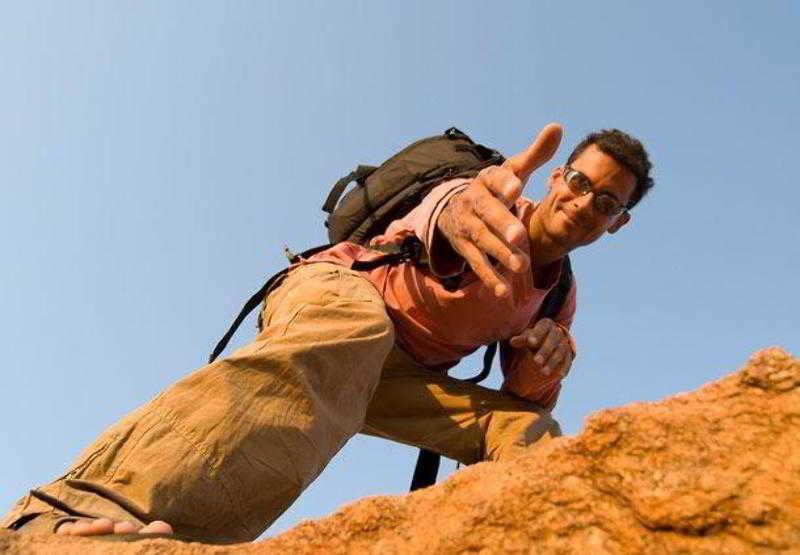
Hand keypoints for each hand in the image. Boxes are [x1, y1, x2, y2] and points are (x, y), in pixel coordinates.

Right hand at [436, 123, 562, 296]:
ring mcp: (468, 228)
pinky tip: (503, 291)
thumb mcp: (511, 170)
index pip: (495, 179)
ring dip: (501, 254)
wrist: (453, 209)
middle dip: (502, 225)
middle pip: (488, 214)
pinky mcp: (466, 249)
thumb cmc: (494, 189)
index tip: (517, 187)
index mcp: (487, 181)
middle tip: (520, 236)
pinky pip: (477, 265)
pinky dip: (489, 278)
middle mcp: (474, 203)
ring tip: (522, 265)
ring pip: (483, 242)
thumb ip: (534, 154)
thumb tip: (557, 127)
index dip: (505, 184)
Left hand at [509, 318, 573, 377]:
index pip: (543, 327)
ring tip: (543, 372)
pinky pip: (568, 360)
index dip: (537, 334)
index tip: (530, 342)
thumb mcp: (526, 339)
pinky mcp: (569, 354)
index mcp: (546, 324)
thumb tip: (513, 341)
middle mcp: (558, 331)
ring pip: (561, 351)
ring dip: (552, 362)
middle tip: (536, 361)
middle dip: (545, 351)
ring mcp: (565, 342)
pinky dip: (564, 367)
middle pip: (553, 339)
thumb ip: (521, 340)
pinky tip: (559, 375)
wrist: (546, 346)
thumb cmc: (533, 340)